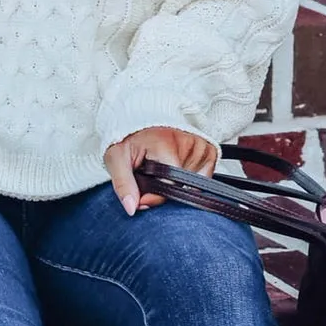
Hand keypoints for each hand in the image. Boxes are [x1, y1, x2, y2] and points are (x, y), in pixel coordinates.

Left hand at [104, 126, 218, 214]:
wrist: (141, 118)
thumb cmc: (129, 138)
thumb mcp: (116, 159)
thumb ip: (123, 184)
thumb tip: (132, 208)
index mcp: (167, 144)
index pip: (169, 186)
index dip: (154, 196)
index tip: (141, 194)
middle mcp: (188, 143)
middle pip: (181, 186)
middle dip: (163, 189)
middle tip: (148, 175)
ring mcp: (201, 146)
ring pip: (192, 184)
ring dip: (176, 183)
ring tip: (161, 166)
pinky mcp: (209, 150)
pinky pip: (204, 178)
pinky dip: (190, 179)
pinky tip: (175, 167)